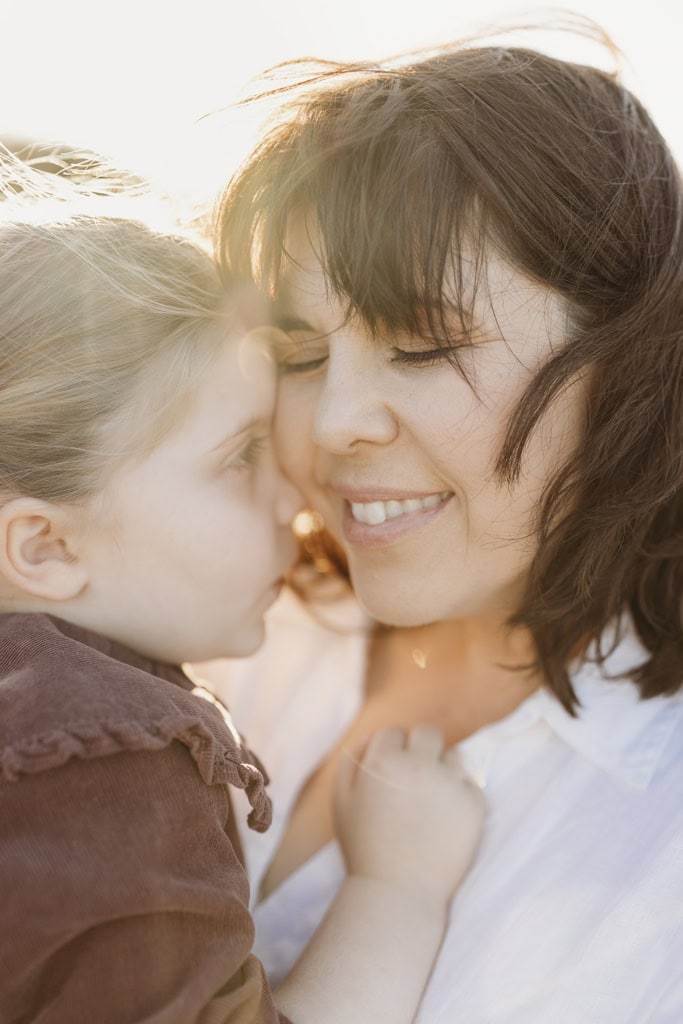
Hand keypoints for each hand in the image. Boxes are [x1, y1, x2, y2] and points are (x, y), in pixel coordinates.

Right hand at [334, 724, 484, 901]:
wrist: (399, 894)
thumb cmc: (365, 848)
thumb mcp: (342, 802)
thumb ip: (351, 761)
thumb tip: (370, 738)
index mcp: (383, 761)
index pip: (393, 733)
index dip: (390, 754)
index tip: (390, 777)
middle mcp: (419, 765)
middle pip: (428, 733)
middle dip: (421, 749)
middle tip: (414, 779)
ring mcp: (449, 783)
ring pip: (454, 755)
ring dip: (444, 770)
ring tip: (431, 802)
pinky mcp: (474, 804)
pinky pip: (471, 783)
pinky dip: (461, 795)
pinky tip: (446, 819)